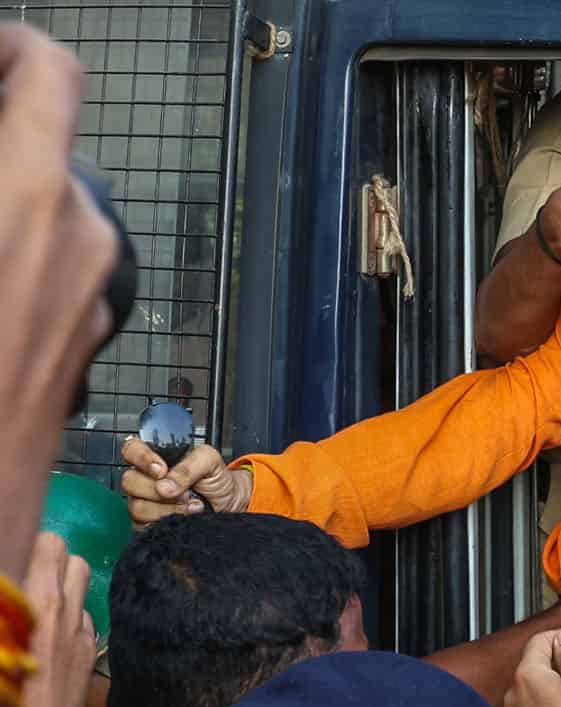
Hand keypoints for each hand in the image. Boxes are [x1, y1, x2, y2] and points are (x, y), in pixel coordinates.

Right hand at [0, 26, 119, 578]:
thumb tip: (4, 169)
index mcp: (33, 198)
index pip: (50, 76)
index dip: (14, 47)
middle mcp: (81, 240)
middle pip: (45, 150)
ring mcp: (91, 297)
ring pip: (46, 216)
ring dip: (4, 210)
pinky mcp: (84, 343)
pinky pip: (49, 273)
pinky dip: (12, 258)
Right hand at [17, 532, 95, 706]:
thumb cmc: (6, 686)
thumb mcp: (0, 635)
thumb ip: (10, 603)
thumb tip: (10, 592)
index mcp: (39, 601)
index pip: (50, 545)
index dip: (34, 544)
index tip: (19, 551)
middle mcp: (67, 609)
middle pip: (73, 558)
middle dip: (53, 560)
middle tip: (32, 572)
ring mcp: (83, 628)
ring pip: (84, 583)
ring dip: (67, 582)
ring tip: (44, 595)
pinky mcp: (90, 648)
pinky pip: (85, 615)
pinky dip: (72, 614)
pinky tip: (53, 630)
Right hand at [120, 437, 251, 528]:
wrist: (228, 502)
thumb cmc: (216, 479)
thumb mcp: (210, 461)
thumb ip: (188, 466)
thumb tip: (164, 486)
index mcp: (155, 457)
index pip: (131, 450)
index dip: (141, 459)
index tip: (161, 470)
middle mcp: (144, 478)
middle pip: (129, 481)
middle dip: (159, 490)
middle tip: (185, 492)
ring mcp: (143, 500)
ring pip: (136, 506)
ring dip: (168, 508)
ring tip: (191, 504)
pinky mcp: (147, 522)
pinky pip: (143, 524)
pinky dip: (167, 520)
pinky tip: (185, 516)